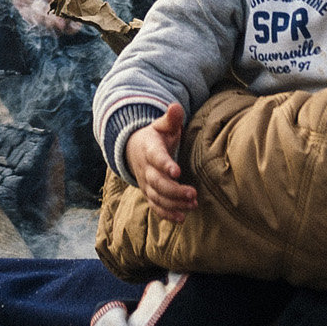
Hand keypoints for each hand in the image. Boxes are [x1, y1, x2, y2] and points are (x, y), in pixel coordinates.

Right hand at [126, 102, 196, 222]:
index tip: (177, 171)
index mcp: (149, 149)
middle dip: (174, 190)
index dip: (165, 164)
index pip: (156, 157)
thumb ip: (170, 118)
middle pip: (156, 182)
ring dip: (174, 203)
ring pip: (157, 196)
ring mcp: (146, 183)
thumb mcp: (161, 125)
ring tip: (192, 205)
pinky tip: (181, 218)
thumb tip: (176, 106)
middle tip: (193, 193)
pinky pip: (155, 206)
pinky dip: (166, 214)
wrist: (133, 149)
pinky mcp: (148, 193)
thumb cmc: (155, 136)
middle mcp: (145, 169)